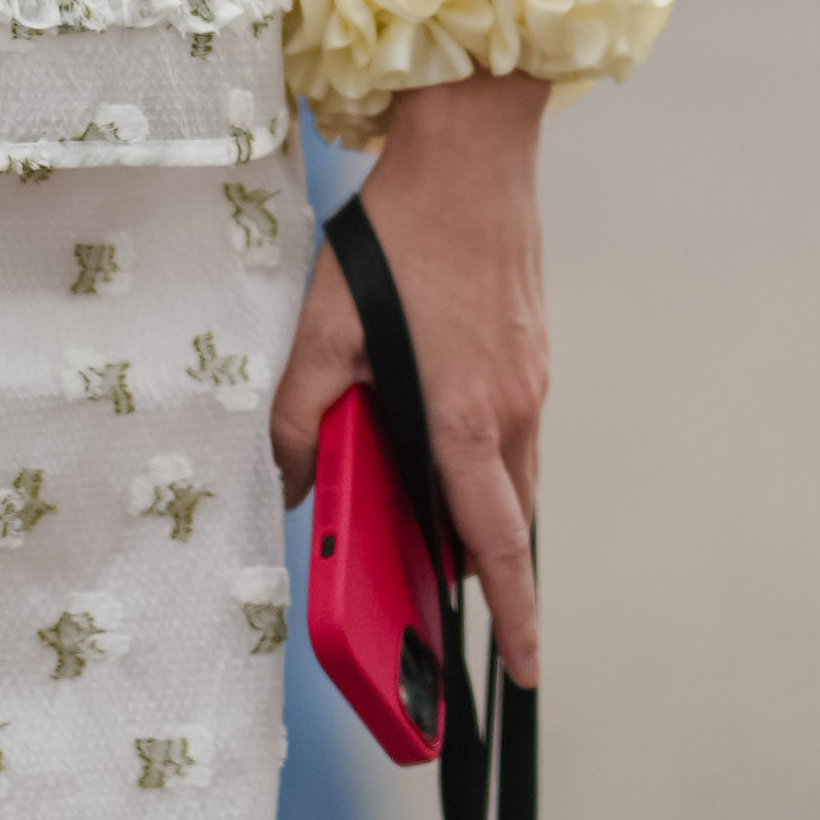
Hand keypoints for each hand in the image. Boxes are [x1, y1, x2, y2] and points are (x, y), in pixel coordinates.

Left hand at [266, 67, 550, 691]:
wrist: (471, 147)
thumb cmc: (397, 235)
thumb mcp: (322, 328)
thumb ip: (300, 415)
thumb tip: (288, 486)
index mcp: (465, 415)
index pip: (494, 541)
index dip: (514, 616)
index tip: (524, 672)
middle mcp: (514, 405)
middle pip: (505, 517)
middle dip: (480, 569)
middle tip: (442, 602)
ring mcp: (530, 375)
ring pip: (510, 471)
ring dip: (475, 503)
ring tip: (422, 515)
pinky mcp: (530, 348)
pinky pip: (512, 427)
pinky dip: (480, 453)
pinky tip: (433, 430)